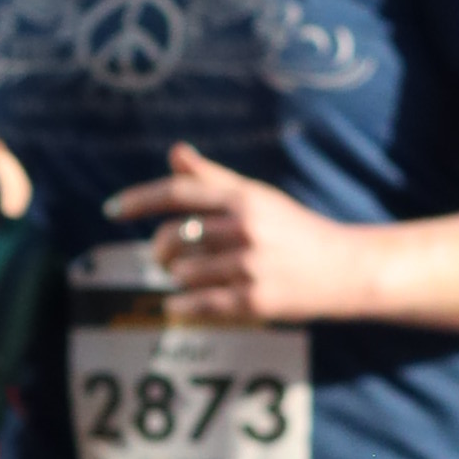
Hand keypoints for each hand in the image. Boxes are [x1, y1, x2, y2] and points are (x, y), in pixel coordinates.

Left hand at [121, 145, 349, 324]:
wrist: (347, 269)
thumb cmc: (295, 230)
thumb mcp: (258, 198)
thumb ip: (214, 179)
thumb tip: (175, 152)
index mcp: (244, 198)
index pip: (179, 193)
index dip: (140, 200)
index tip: (112, 209)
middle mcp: (246, 228)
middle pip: (175, 236)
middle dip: (160, 249)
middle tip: (161, 258)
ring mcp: (251, 266)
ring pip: (185, 272)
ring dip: (178, 278)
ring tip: (189, 278)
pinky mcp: (256, 301)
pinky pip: (200, 305)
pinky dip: (181, 306)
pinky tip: (175, 306)